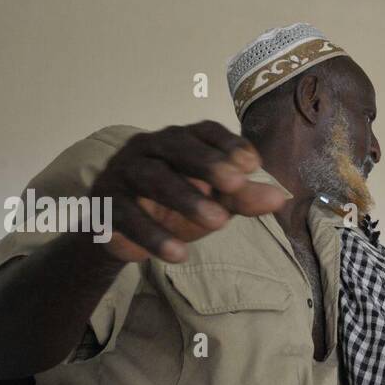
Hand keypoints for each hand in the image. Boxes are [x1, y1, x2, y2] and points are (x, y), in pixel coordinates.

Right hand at [89, 121, 287, 262]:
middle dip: (207, 164)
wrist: (121, 234)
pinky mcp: (104, 202)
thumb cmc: (173, 207)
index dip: (226, 143)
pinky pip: (128, 216)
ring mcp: (122, 172)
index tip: (253, 163)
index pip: (202, 131)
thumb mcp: (212, 202)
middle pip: (176, 146)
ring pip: (152, 178)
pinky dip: (153, 235)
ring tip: (219, 223)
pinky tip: (179, 254)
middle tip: (237, 183)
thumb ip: (242, 198)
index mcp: (176, 141)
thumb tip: (280, 197)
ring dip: (186, 199)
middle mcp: (146, 147)